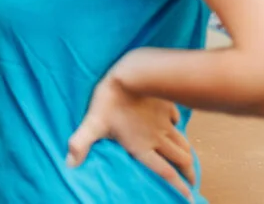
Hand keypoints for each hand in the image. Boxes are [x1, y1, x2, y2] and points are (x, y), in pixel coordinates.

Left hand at [68, 73, 196, 200]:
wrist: (133, 73)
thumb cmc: (111, 100)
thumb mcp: (93, 123)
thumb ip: (81, 144)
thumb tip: (69, 164)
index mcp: (142, 146)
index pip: (164, 172)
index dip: (178, 187)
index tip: (189, 198)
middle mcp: (158, 138)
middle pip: (180, 160)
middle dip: (189, 173)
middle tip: (194, 183)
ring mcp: (165, 122)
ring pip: (182, 143)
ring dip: (188, 154)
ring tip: (191, 163)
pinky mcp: (167, 106)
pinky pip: (177, 120)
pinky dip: (179, 127)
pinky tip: (176, 127)